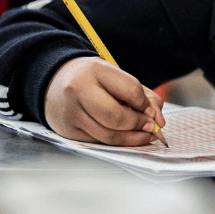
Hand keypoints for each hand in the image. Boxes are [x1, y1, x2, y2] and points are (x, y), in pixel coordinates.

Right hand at [45, 57, 165, 145]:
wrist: (55, 82)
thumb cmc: (93, 79)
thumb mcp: (117, 77)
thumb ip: (143, 95)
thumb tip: (159, 120)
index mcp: (95, 70)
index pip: (130, 90)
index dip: (147, 105)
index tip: (153, 111)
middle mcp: (79, 90)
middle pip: (116, 116)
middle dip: (139, 124)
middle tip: (152, 127)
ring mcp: (71, 112)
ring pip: (108, 135)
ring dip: (133, 138)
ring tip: (145, 135)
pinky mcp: (68, 131)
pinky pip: (100, 142)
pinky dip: (119, 143)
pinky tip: (128, 138)